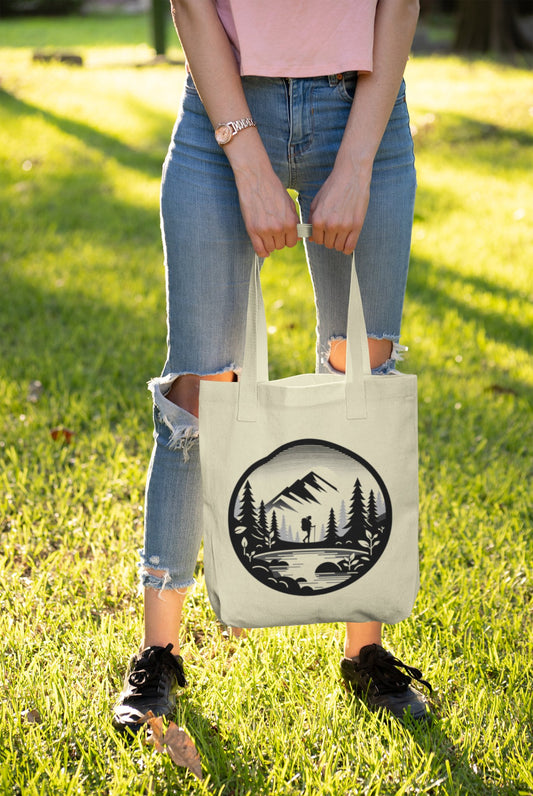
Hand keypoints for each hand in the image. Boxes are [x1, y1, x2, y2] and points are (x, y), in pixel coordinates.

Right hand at [227, 137, 299, 256]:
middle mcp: (279, 228)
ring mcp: (265, 230)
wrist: (256, 179)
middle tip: (273, 231)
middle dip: (278, 240)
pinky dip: (262, 252)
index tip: (284, 235)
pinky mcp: (252, 230)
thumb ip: (294, 221)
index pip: (293, 242)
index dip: (288, 239)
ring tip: (266, 234)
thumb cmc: (274, 189)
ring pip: (271, 248)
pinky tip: (264, 250)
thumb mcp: (289, 204)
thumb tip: (298, 238)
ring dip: (269, 244)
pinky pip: (259, 250)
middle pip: (281, 246)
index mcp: (291, 222)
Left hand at [309, 163, 371, 254]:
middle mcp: (330, 225)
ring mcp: (344, 226)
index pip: (316, 240)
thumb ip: (312, 220)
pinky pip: (350, 246)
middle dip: (329, 239)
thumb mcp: (316, 202)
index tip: (324, 231)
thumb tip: (311, 238)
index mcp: (318, 220)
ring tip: (341, 234)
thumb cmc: (332, 188)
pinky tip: (347, 243)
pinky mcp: (357, 226)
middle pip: (328, 244)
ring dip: (339, 242)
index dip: (320, 236)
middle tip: (334, 230)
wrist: (351, 176)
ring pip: (338, 247)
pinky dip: (347, 248)